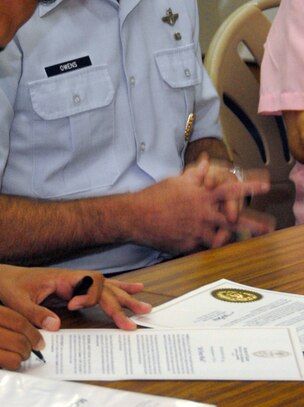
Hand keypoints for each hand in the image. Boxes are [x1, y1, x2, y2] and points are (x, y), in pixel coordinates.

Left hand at [0, 265, 150, 333]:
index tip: (73, 308)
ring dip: (125, 297)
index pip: (86, 283)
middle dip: (118, 302)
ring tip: (145, 307)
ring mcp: (72, 283)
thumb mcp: (16, 302)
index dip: (86, 296)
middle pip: (102, 286)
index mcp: (59, 278)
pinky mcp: (71, 289)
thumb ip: (35, 313)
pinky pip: (98, 288)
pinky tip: (134, 290)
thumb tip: (56, 326)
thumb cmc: (6, 288)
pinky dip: (117, 289)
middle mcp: (70, 278)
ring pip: (105, 287)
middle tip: (133, 320)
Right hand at [0, 297, 43, 377]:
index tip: (39, 339)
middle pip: (19, 339)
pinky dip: (4, 370)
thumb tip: (16, 328)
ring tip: (16, 361)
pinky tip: (1, 367)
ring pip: (13, 357)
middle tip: (30, 352)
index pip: (18, 319)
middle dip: (29, 349)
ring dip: (18, 361)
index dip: (33, 331)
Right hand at [131, 157, 269, 253]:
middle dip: (253, 223)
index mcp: (200, 196)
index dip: (248, 187)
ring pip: (220, 237)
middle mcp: (202, 213)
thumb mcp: (176, 182)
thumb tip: (206, 160)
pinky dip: (205, 245)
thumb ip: (195, 174)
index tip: (265, 186)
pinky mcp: (188, 245)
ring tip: (240, 240)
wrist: (136, 217)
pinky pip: (202, 247)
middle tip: (269, 227)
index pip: (229, 189)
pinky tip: (207, 244)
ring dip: (230, 238)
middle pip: (233, 219)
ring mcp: (196, 231)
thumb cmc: (155, 196)